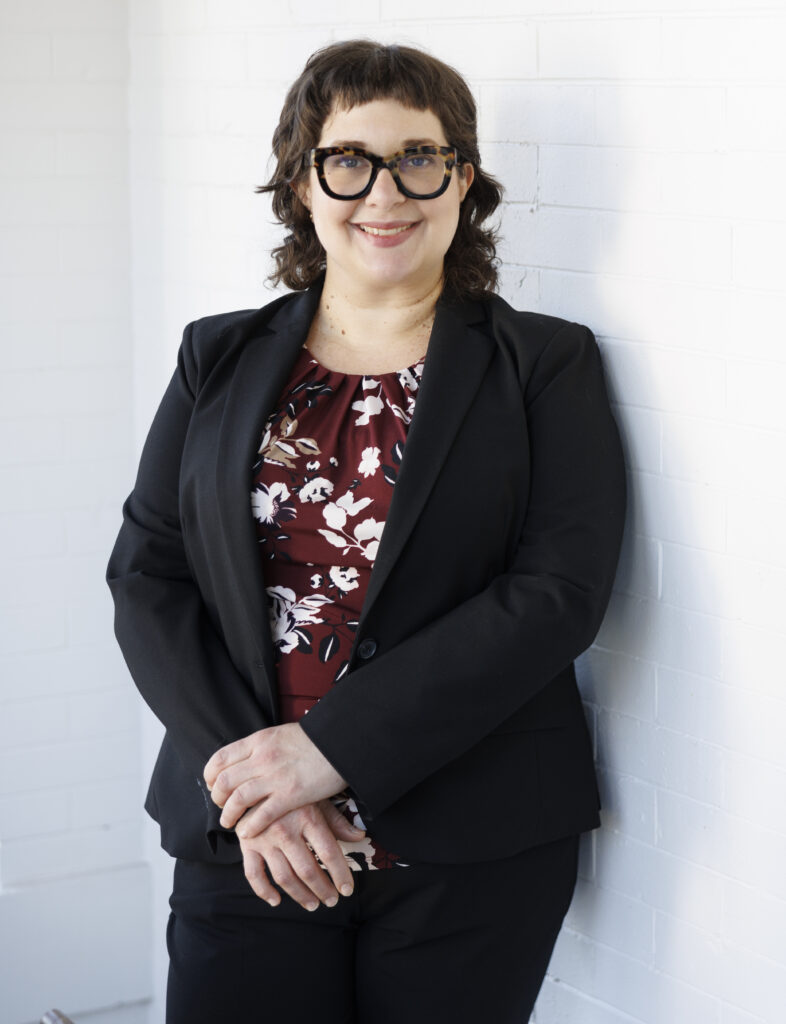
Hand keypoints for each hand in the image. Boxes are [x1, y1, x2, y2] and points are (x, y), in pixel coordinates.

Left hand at [203, 722, 346, 834]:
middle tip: (222, 805)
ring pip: (237, 799)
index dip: (210, 776)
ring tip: (230, 823)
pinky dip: (249, 826)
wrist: (342, 741)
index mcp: (259, 741)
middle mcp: (262, 758)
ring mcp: (275, 777)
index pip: (220, 758)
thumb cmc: (315, 739)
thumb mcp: (281, 734)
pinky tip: (247, 832)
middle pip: (223, 781)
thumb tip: (246, 758)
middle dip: (217, 798)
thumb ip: (262, 747)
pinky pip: (260, 815)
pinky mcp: (290, 795)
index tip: (213, 785)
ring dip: (229, 815)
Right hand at [239, 799, 363, 910]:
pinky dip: (264, 891)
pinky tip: (276, 900)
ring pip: (284, 877)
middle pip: (308, 870)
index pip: (329, 853)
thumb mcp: (317, 799)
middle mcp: (285, 829)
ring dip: (300, 895)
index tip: (347, 890)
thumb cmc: (293, 791)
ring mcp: (264, 838)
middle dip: (322, 890)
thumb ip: (337, 821)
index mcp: (307, 817)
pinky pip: (253, 874)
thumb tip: (360, 837)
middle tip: (331, 901)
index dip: (340, 875)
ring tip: (312, 904)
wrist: (256, 781)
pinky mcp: (247, 845)